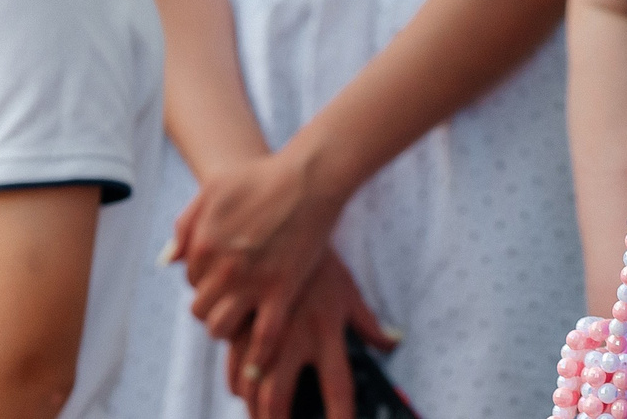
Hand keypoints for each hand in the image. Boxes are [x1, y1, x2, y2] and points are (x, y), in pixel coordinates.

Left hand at [173, 148, 344, 343]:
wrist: (309, 177)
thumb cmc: (261, 178)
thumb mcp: (213, 190)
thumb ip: (185, 225)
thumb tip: (168, 261)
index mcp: (203, 243)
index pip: (190, 281)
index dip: (205, 282)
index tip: (224, 278)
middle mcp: (222, 267)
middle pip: (200, 309)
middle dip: (212, 309)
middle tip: (231, 302)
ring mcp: (252, 281)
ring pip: (220, 328)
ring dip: (226, 330)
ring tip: (240, 323)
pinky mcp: (282, 290)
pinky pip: (264, 336)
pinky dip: (257, 356)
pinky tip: (255, 366)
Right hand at [228, 253, 396, 418]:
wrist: (284, 226)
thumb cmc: (322, 265)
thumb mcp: (349, 293)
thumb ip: (370, 325)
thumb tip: (394, 342)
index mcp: (327, 333)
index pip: (338, 387)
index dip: (340, 417)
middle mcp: (295, 338)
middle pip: (279, 398)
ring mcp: (264, 333)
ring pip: (250, 387)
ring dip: (252, 407)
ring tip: (259, 415)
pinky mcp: (242, 324)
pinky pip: (233, 365)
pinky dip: (236, 382)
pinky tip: (240, 389)